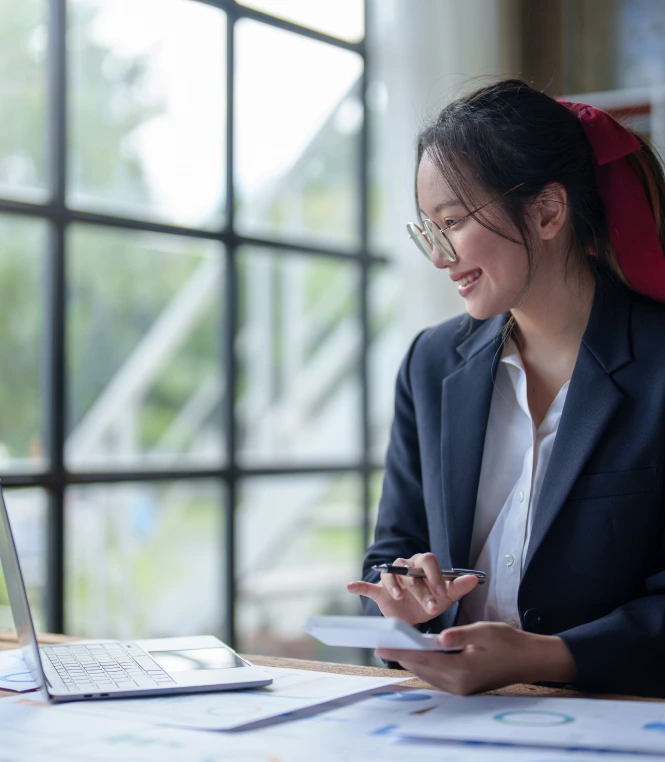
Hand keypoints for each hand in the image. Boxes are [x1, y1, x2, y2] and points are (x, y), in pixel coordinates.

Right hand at [346, 553, 477, 626]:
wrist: (414, 617)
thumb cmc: (431, 600)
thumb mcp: (446, 596)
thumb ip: (459, 587)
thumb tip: (475, 579)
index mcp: (423, 564)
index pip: (428, 561)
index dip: (435, 576)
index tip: (442, 594)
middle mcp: (406, 566)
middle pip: (411, 572)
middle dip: (421, 590)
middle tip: (431, 607)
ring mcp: (391, 577)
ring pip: (391, 575)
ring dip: (394, 585)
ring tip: (398, 597)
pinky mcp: (379, 591)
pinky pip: (368, 586)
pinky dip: (359, 585)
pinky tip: (350, 586)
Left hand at [376, 622, 577, 693]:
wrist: (531, 659)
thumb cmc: (509, 642)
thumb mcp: (483, 632)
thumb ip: (458, 636)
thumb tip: (437, 639)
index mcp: (462, 672)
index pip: (424, 660)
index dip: (401, 651)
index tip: (382, 645)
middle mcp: (460, 685)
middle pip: (423, 670)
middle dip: (403, 657)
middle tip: (381, 645)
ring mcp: (463, 689)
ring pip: (429, 675)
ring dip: (413, 662)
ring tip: (395, 649)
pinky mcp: (466, 687)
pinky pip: (439, 677)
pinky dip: (426, 666)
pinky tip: (419, 655)